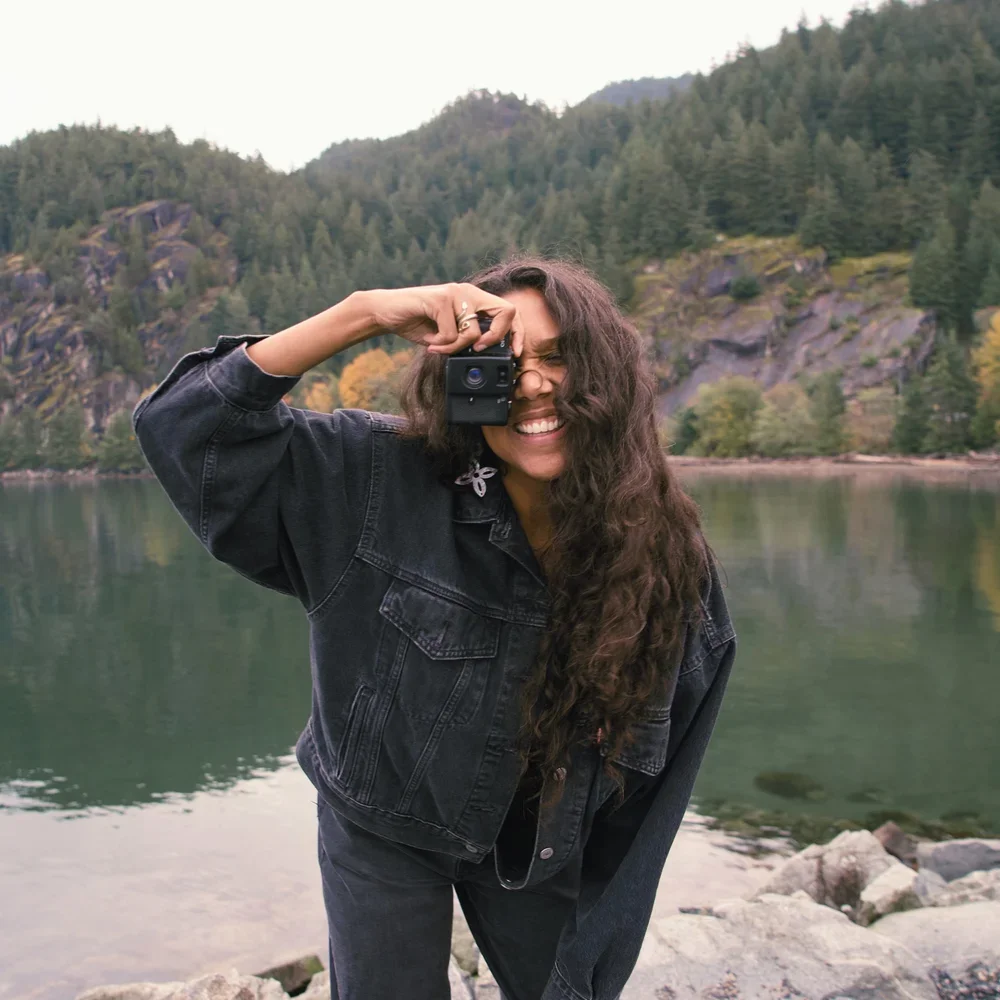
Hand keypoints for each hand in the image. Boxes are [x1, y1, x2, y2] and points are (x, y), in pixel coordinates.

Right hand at [362, 283, 523, 357]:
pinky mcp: (440, 299)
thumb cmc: (418, 324)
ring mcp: (456, 293)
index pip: (509, 312)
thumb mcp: (449, 335)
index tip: (515, 353)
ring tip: (439, 346)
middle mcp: (469, 292)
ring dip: (455, 347)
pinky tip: (428, 339)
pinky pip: (451, 333)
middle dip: (497, 337)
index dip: (517, 333)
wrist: (386, 312)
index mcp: (475, 299)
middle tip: (478, 349)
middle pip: (506, 311)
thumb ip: (467, 341)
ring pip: (474, 331)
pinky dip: (440, 344)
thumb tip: (487, 358)